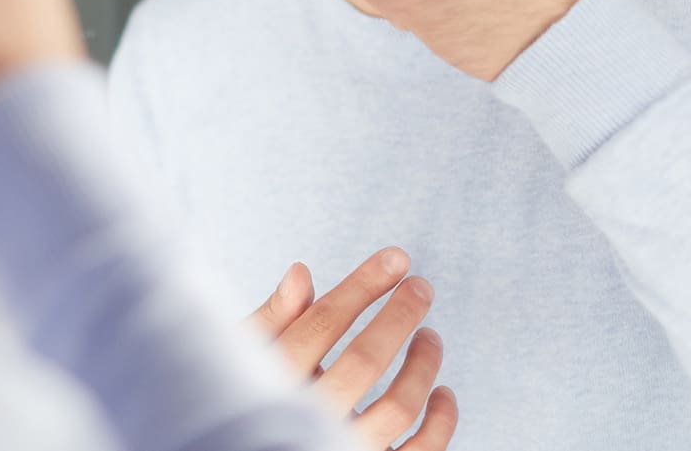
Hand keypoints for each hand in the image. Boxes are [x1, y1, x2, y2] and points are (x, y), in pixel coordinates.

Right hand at [250, 248, 456, 449]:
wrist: (256, 445)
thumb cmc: (255, 398)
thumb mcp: (249, 357)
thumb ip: (274, 319)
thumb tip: (300, 272)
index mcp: (275, 381)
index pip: (323, 323)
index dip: (362, 286)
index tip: (395, 259)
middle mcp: (308, 419)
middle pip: (365, 360)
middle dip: (400, 316)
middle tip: (421, 288)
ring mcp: (342, 448)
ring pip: (398, 406)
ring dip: (423, 365)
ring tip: (430, 337)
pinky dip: (442, 421)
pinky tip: (442, 393)